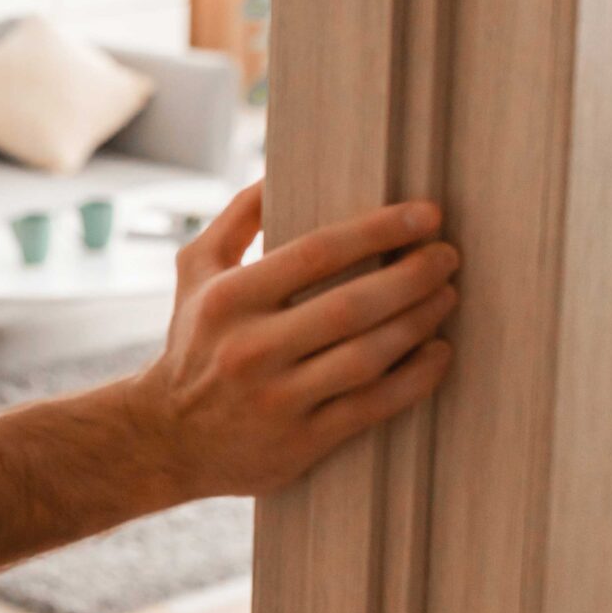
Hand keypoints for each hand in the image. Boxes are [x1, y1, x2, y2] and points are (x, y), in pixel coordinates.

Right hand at [132, 180, 457, 499]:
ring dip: (419, 323)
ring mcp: (276, 399)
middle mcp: (249, 349)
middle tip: (447, 256)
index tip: (424, 215)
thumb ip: (237, 219)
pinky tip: (439, 353)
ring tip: (446, 296)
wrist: (164, 438)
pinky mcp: (300, 443)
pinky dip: (416, 378)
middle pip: (351, 306)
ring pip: (368, 356)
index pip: (316, 254)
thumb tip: (281, 170)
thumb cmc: (192, 342)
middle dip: (412, 277)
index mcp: (228, 299)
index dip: (378, 231)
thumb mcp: (196, 273)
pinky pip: (373, 407)